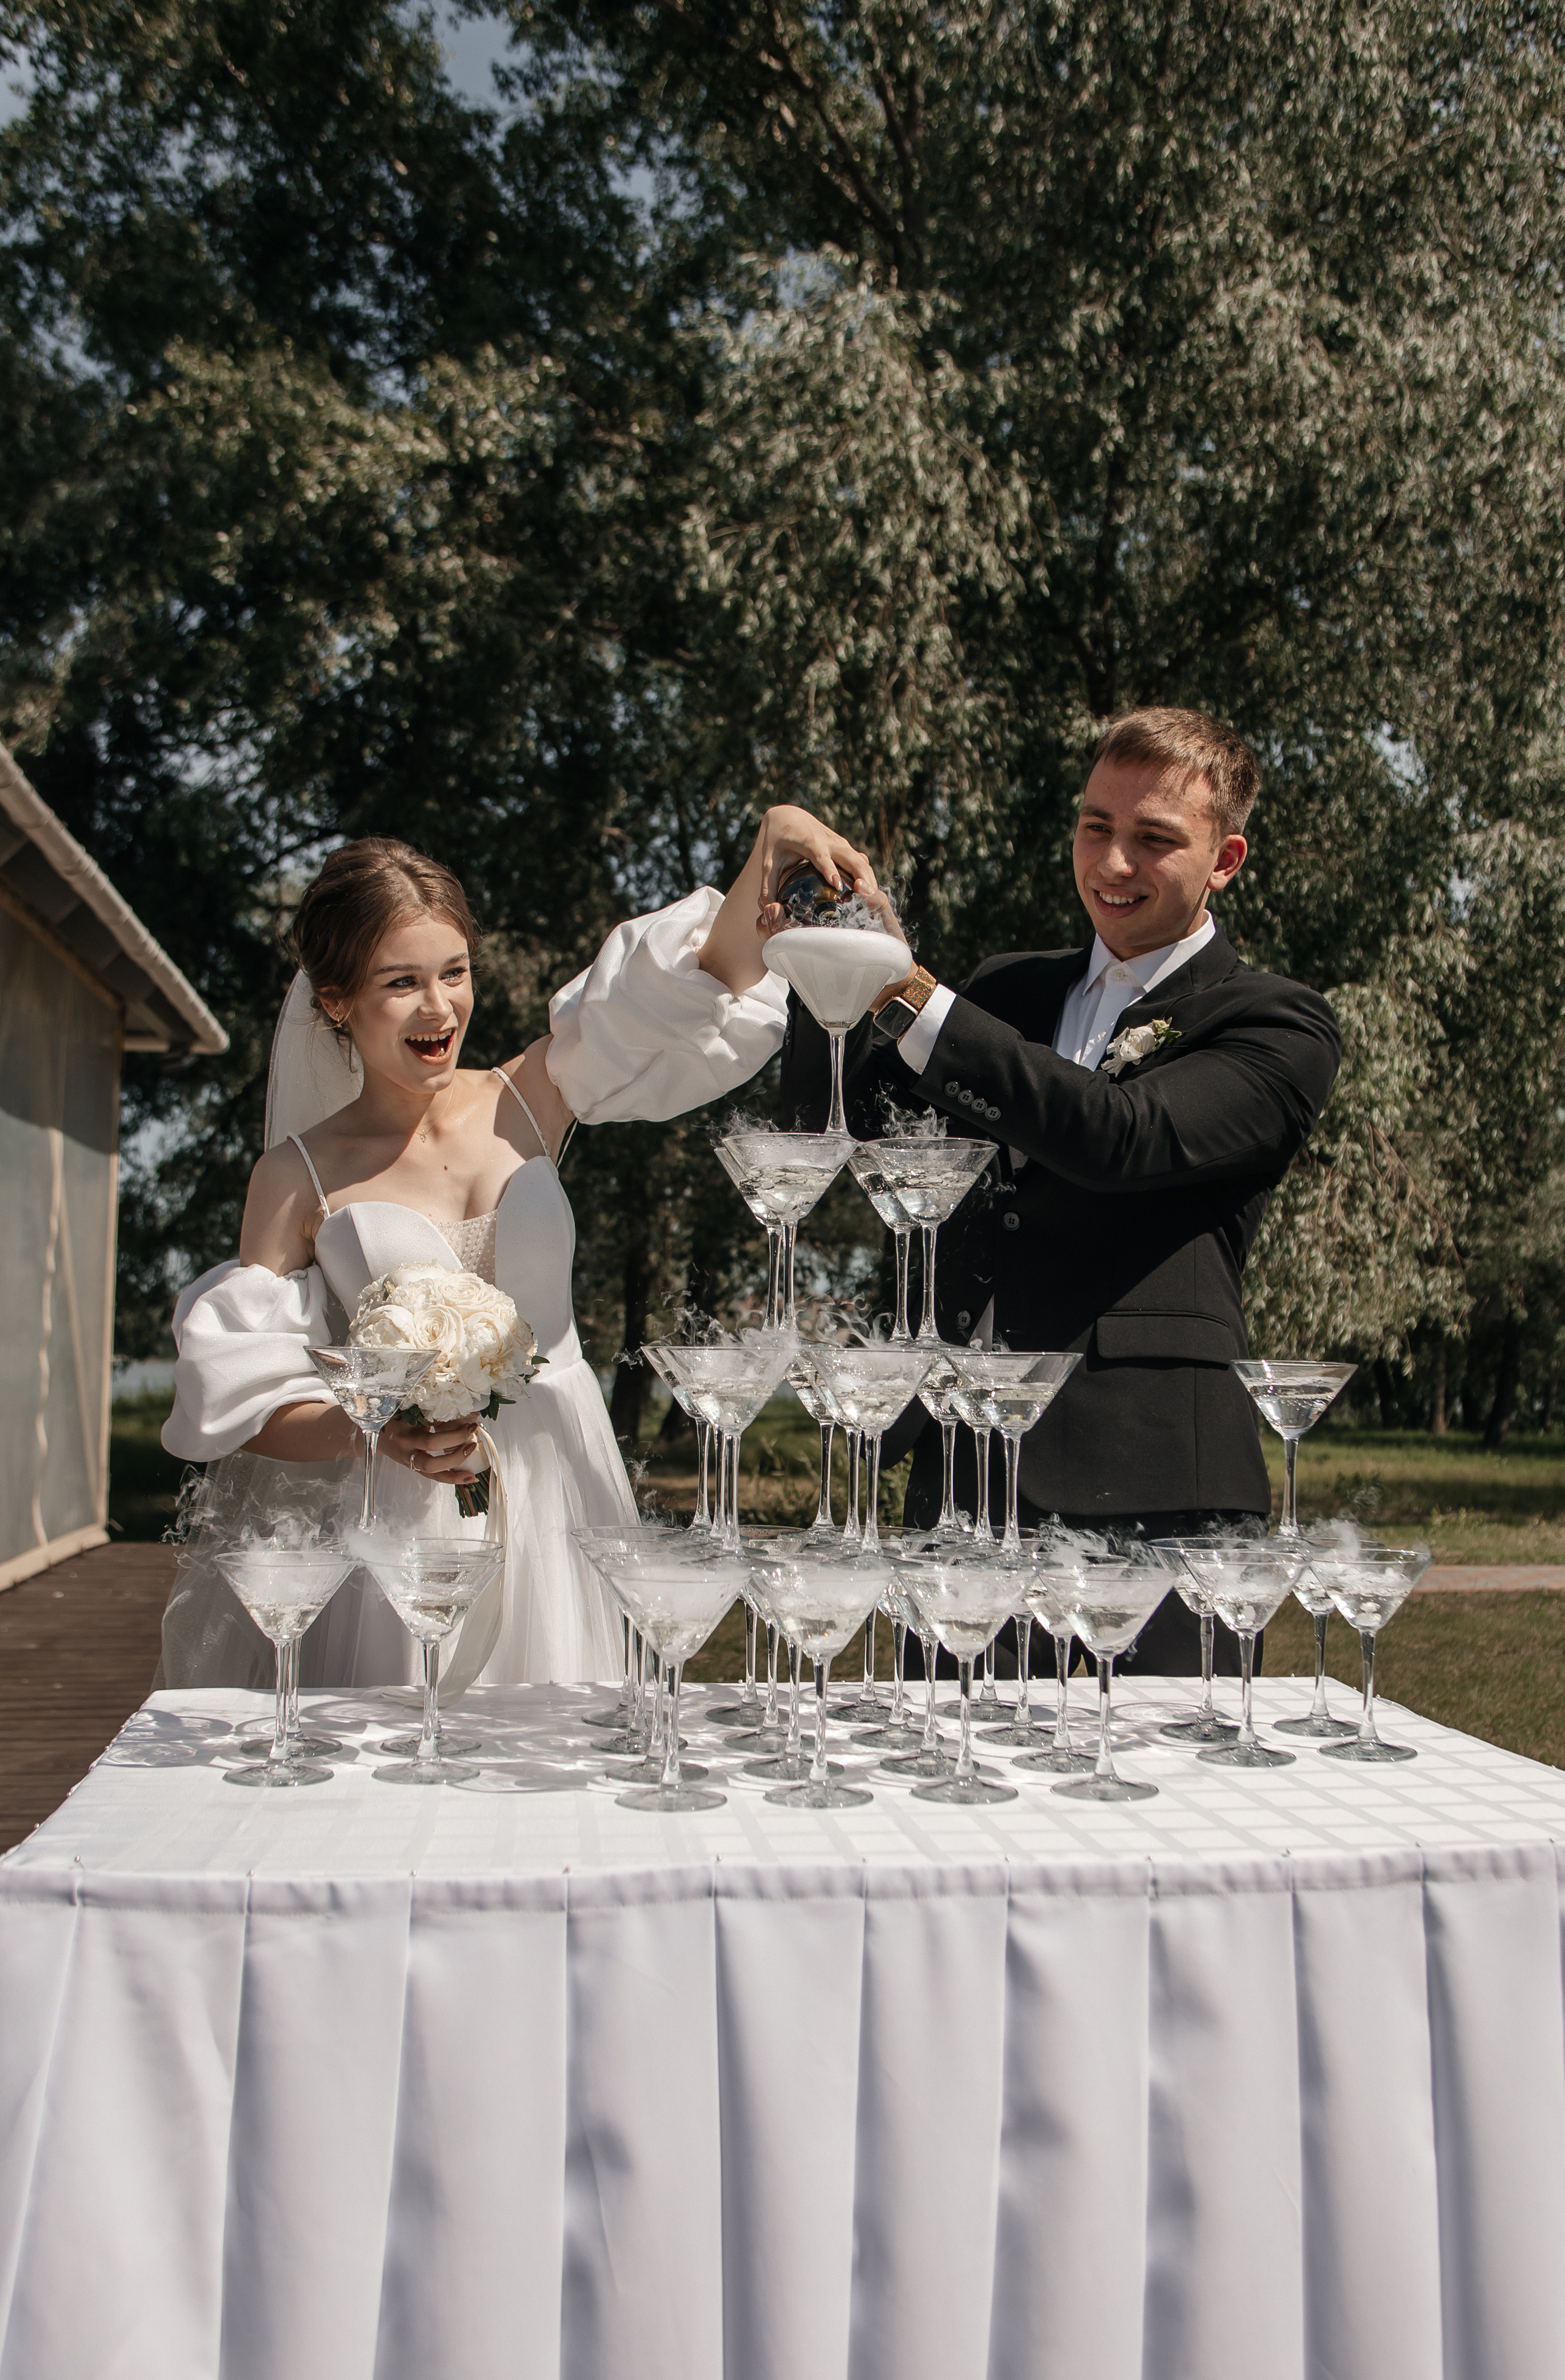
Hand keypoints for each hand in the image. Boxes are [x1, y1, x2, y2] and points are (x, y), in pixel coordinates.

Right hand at [382, 1412, 483, 1485]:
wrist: (375, 1437)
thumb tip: (467, 1413)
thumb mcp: (410, 1413)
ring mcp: (411, 1463)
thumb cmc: (395, 1421)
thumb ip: (433, 1414)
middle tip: (472, 1442)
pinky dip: (452, 1478)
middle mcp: (408, 1451)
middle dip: (455, 1454)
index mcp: (406, 1434)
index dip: (453, 1433)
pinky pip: (434, 1477)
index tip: (471, 1423)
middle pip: (432, 1459)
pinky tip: (468, 1477)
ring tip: (473, 1473)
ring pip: (433, 1474)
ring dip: (455, 1473)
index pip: (431, 1438)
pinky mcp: (415, 1469)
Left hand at [750, 804, 900, 942]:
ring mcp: (840, 843)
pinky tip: (870, 896)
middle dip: (862, 878)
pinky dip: (867, 877)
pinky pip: (860, 862)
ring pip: (861, 861)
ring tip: (875, 903)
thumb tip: (766, 911)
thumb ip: (767, 886)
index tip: (838, 885)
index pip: (822, 857)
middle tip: (868, 900)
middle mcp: (829, 841)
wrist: (788, 817)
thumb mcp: (768, 862)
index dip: (831, 870)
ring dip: (869, 880)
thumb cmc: (776, 840)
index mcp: (810, 842)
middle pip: (852, 859)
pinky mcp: (844, 847)